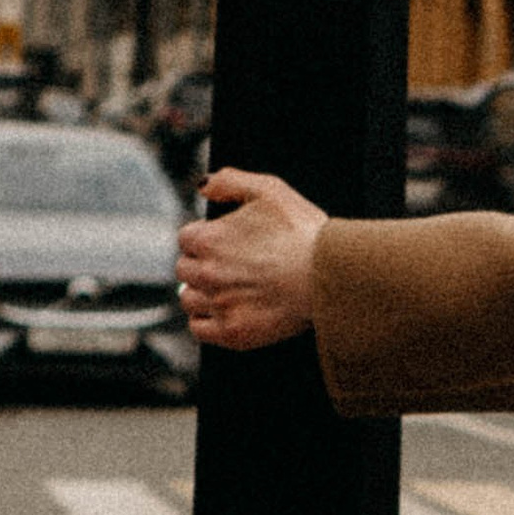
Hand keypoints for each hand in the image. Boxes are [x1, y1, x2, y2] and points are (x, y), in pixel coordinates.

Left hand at [176, 167, 326, 349]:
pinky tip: (225, 312)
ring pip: (189, 299)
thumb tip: (203, 186)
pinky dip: (206, 321)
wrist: (329, 276)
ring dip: (201, 293)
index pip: (187, 238)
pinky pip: (199, 329)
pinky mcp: (233, 332)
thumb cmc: (304, 232)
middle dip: (202, 265)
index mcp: (209, 239)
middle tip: (230, 267)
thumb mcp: (269, 190)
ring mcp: (219, 305)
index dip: (205, 238)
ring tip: (228, 290)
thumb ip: (229, 181)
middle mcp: (207, 273)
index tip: (225, 243)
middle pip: (185, 269)